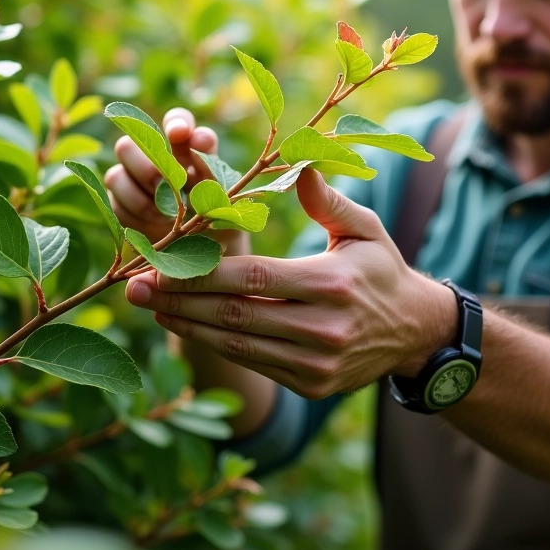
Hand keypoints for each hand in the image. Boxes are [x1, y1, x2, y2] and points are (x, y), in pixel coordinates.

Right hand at [105, 107, 223, 243]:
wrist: (210, 253)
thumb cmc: (218, 218)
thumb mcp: (225, 195)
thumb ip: (212, 166)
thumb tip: (199, 138)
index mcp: (186, 149)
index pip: (176, 121)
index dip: (174, 122)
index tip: (179, 134)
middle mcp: (154, 160)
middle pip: (127, 144)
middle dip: (145, 167)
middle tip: (164, 186)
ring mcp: (133, 182)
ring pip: (114, 175)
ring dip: (140, 197)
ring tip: (166, 215)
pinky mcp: (121, 206)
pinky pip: (114, 203)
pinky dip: (135, 215)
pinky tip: (157, 225)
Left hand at [125, 168, 458, 399]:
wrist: (414, 334)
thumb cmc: (380, 269)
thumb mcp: (364, 227)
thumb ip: (328, 199)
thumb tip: (301, 163)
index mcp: (331, 284)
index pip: (253, 278)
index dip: (202, 274)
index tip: (161, 264)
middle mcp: (323, 328)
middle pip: (235, 314)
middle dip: (179, 301)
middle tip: (135, 288)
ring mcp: (315, 363)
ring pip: (236, 343)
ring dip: (187, 326)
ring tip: (150, 307)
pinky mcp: (309, 385)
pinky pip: (252, 363)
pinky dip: (214, 345)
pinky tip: (185, 325)